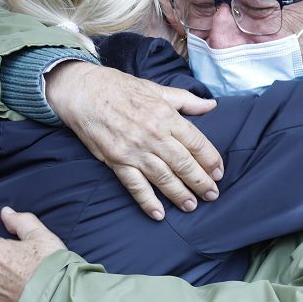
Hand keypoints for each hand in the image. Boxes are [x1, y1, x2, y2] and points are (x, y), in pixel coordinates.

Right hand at [45, 61, 223, 219]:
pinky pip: (135, 185)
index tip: (219, 172)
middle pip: (183, 163)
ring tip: (191, 206)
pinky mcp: (116, 161)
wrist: (83, 91)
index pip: (196, 142)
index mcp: (165, 115)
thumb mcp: (156, 89)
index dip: (210, 160)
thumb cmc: (120, 88)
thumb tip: (211, 105)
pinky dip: (147, 201)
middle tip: (212, 195)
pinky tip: (159, 214)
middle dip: (200, 182)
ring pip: (163, 177)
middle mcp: (152, 135)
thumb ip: (186, 100)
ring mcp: (134, 150)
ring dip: (179, 194)